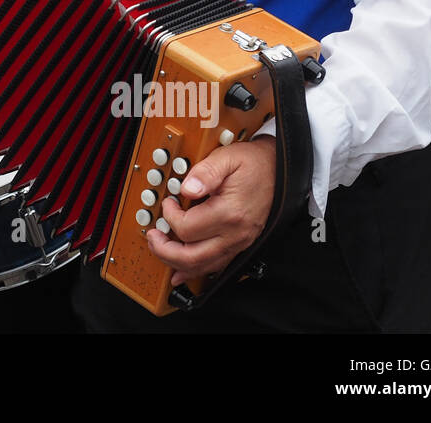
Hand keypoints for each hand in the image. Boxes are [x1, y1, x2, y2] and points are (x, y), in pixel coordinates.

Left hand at [145, 136, 275, 286]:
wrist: (278, 170)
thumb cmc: (253, 164)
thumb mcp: (227, 158)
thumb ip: (205, 172)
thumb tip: (186, 188)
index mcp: (229, 213)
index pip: (187, 228)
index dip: (169, 216)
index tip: (168, 202)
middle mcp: (235, 234)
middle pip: (192, 257)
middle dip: (165, 250)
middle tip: (153, 237)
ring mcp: (239, 242)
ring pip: (203, 266)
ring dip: (177, 263)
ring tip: (161, 250)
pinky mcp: (240, 244)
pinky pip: (216, 266)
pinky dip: (196, 270)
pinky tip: (182, 272)